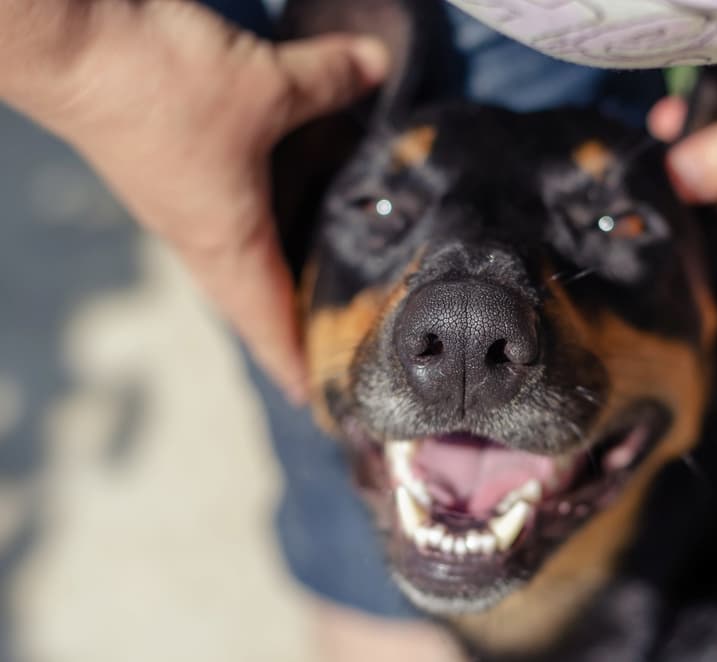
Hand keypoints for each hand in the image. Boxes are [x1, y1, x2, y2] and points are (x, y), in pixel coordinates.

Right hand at [1, 0, 389, 402]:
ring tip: (307, 296)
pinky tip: (273, 213)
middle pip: (247, 303)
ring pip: (231, 264)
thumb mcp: (267, 85)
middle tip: (325, 351)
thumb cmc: (161, 85)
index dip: (293, 363)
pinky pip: (218, 220)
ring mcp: (176, 205)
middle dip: (284, 333)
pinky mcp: (166, 169)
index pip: (266, 322)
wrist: (70, 44)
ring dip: (266, 286)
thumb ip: (330, 79)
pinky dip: (253, 233)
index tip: (318, 399)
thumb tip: (381, 65)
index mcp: (226, 242)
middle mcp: (197, 234)